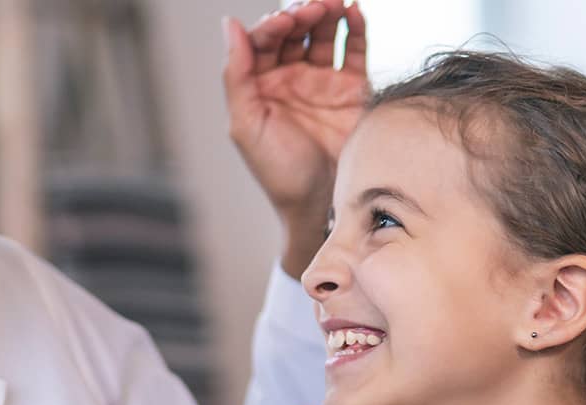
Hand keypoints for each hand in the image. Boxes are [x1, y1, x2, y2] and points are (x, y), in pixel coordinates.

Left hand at [222, 0, 367, 276]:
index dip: (274, 24)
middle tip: (313, 7)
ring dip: (327, 13)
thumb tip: (230, 24)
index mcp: (259, 86)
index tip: (286, 20)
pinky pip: (353, 51)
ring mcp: (321, 82)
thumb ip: (236, 73)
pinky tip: (354, 12)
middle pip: (294, 31)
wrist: (323, 203)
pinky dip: (355, 29)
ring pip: (323, 35)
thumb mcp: (246, 124)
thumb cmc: (279, 172)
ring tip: (334, 2)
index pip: (263, 40)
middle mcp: (289, 79)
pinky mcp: (352, 89)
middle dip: (301, 13)